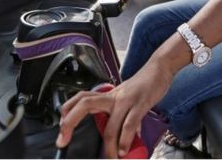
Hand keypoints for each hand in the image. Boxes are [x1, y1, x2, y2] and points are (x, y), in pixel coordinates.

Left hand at [56, 63, 172, 157]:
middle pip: (85, 105)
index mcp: (108, 95)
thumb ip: (121, 117)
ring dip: (109, 147)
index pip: (81, 99)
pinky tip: (123, 151)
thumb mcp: (126, 98)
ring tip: (111, 158)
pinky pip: (129, 125)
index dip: (67, 111)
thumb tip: (123, 138)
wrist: (159, 69)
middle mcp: (113, 97)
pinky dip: (124, 141)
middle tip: (64, 141)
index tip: (62, 130)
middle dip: (70, 122)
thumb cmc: (142, 85)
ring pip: (110, 126)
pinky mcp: (140, 104)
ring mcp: (126, 100)